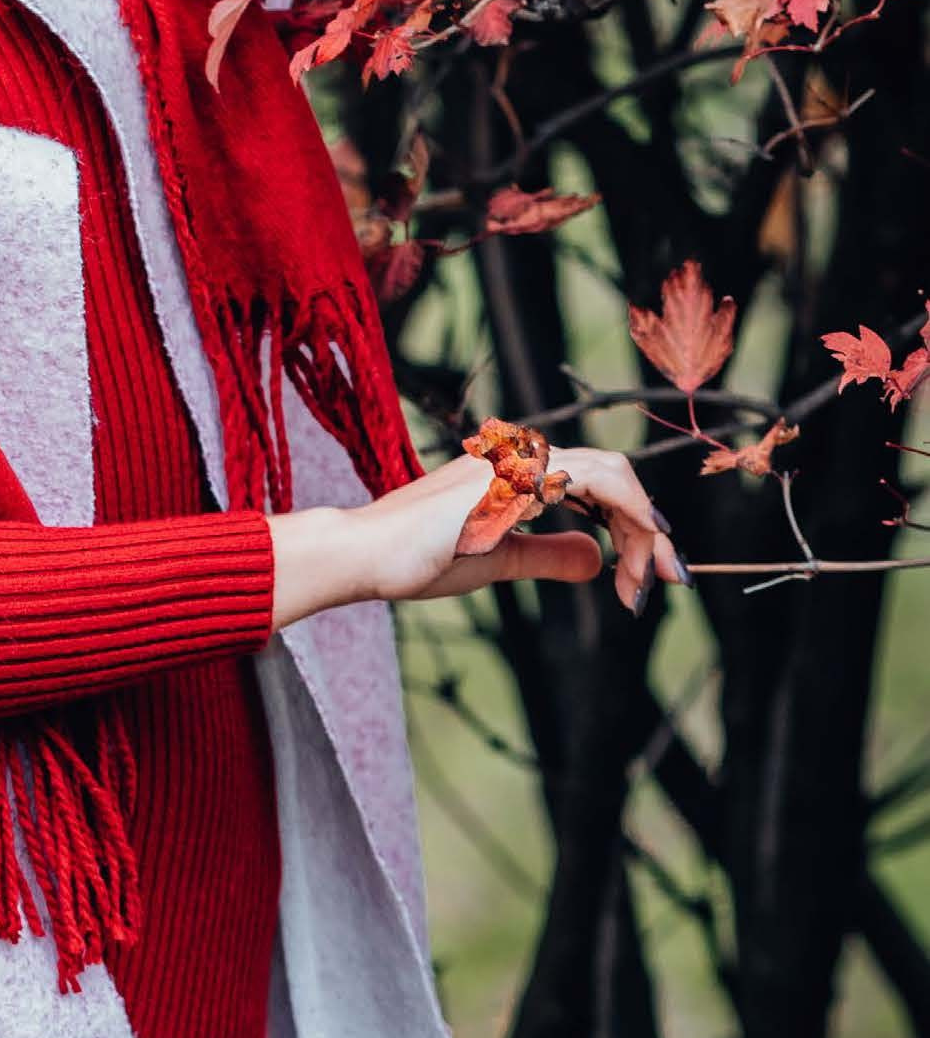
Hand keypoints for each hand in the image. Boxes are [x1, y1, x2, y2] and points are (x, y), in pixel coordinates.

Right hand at [266, 443, 686, 630]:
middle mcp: (520, 455)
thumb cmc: (418, 558)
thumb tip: (595, 559)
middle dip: (649, 532)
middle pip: (614, 477)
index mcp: (515, 472)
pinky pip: (595, 479)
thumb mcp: (499, 560)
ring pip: (613, 474)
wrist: (368, 554)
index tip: (647, 577)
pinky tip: (638, 553)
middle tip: (669, 581)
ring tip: (649, 581)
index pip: (594, 484)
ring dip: (643, 528)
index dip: (630, 526)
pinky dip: (628, 512)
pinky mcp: (516, 475)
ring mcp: (517, 460)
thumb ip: (547, 554)